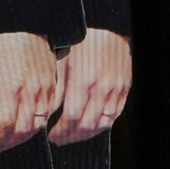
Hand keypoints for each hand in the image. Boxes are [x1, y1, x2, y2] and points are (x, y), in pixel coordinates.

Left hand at [0, 31, 64, 151]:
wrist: (26, 28)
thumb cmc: (1, 47)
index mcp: (9, 85)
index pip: (5, 124)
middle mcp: (29, 90)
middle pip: (23, 129)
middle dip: (10, 143)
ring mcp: (44, 89)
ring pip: (38, 125)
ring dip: (24, 138)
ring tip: (11, 140)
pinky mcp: (54, 87)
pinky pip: (49, 114)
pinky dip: (38, 126)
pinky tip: (26, 127)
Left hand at [49, 30, 134, 146]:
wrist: (107, 28)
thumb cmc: (79, 43)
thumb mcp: (60, 61)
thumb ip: (54, 89)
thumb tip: (45, 114)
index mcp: (82, 80)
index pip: (71, 118)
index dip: (60, 131)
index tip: (50, 136)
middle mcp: (101, 88)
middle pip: (86, 126)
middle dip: (70, 137)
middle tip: (58, 140)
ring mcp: (115, 90)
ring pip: (102, 124)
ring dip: (86, 136)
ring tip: (72, 137)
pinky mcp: (125, 90)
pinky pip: (114, 116)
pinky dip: (101, 127)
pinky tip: (89, 128)